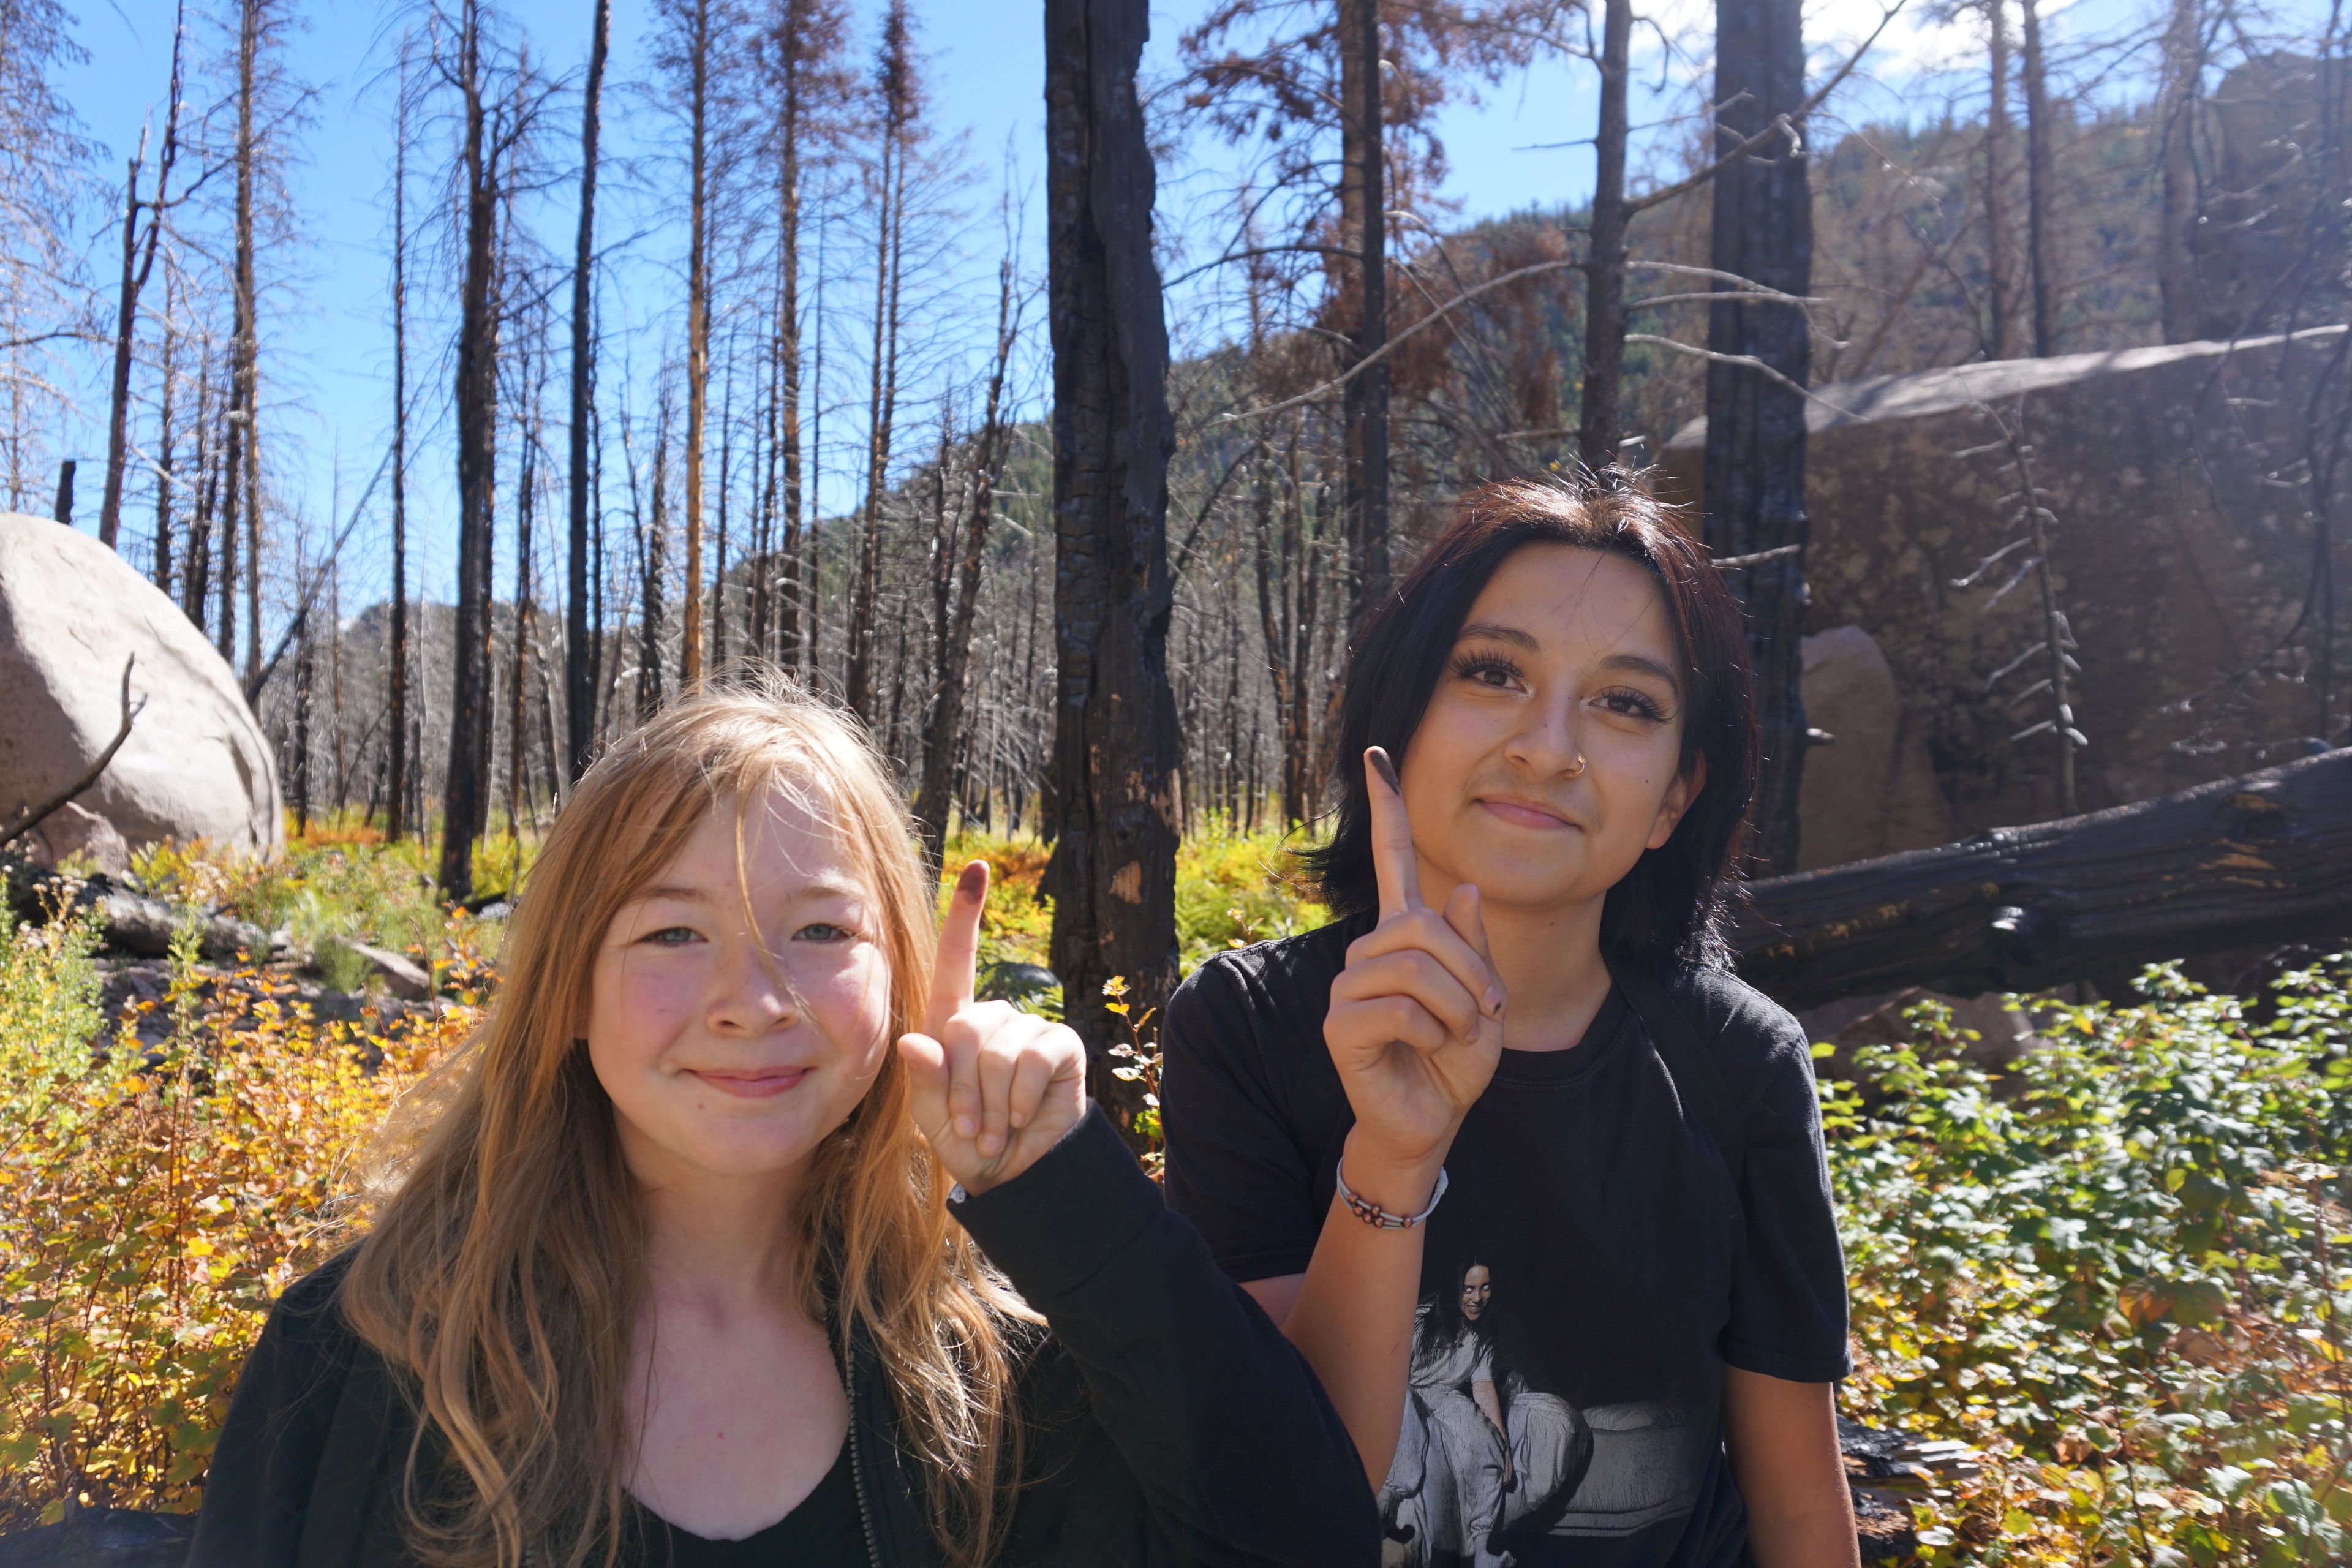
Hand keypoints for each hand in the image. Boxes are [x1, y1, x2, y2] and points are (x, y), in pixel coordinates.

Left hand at [898, 860, 1088, 1195]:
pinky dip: (1021, 1099)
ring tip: (998, 1131)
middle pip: (965, 1026)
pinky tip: (1024, 1118)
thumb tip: (912, 1040)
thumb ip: (922, 1081)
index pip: (956, 961)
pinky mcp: (1062, 1046)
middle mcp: (993, 1018)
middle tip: (974, 1130)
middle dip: (964, 1088)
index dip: (965, 915)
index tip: (977, 868)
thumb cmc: (970, 1143)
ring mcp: (1031, 1029)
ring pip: (998, 1048)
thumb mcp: (932, 1119)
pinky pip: (1032, 1059)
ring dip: (992, 1103)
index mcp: (954, 1024)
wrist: (1019, 1178)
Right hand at [1324, 747, 1505, 1206]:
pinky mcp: (1340, 1023)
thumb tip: (1459, 889)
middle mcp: (1369, 951)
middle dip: (1471, 971)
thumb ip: (1472, 947)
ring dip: (1457, 1006)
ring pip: (1415, 967)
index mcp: (1404, 936)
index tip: (1377, 755)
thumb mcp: (1483, 998)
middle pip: (1424, 927)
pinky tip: (1426, 1050)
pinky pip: (1399, 1008)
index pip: (1390, 860)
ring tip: (1457, 1035)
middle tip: (1486, 1013)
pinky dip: (1432, 1032)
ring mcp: (1348, 986)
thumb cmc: (1453, 1059)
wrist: (1430, 1120)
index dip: (1385, 808)